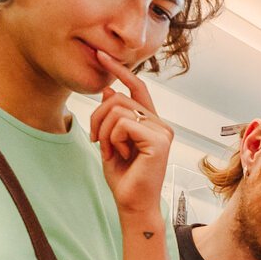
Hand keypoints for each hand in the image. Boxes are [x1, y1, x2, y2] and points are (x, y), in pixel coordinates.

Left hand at [89, 50, 172, 216]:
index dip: (119, 69)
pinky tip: (120, 155)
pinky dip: (113, 139)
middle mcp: (160, 124)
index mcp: (151, 122)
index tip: (100, 55)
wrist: (133, 205)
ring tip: (111, 151)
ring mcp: (162, 131)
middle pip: (119, 98)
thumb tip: (109, 90)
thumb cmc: (124, 179)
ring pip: (118, 110)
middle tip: (98, 142)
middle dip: (98, 118)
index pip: (137, 87)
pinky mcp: (159, 141)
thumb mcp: (110, 141)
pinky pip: (123, 124)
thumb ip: (112, 117)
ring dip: (104, 131)